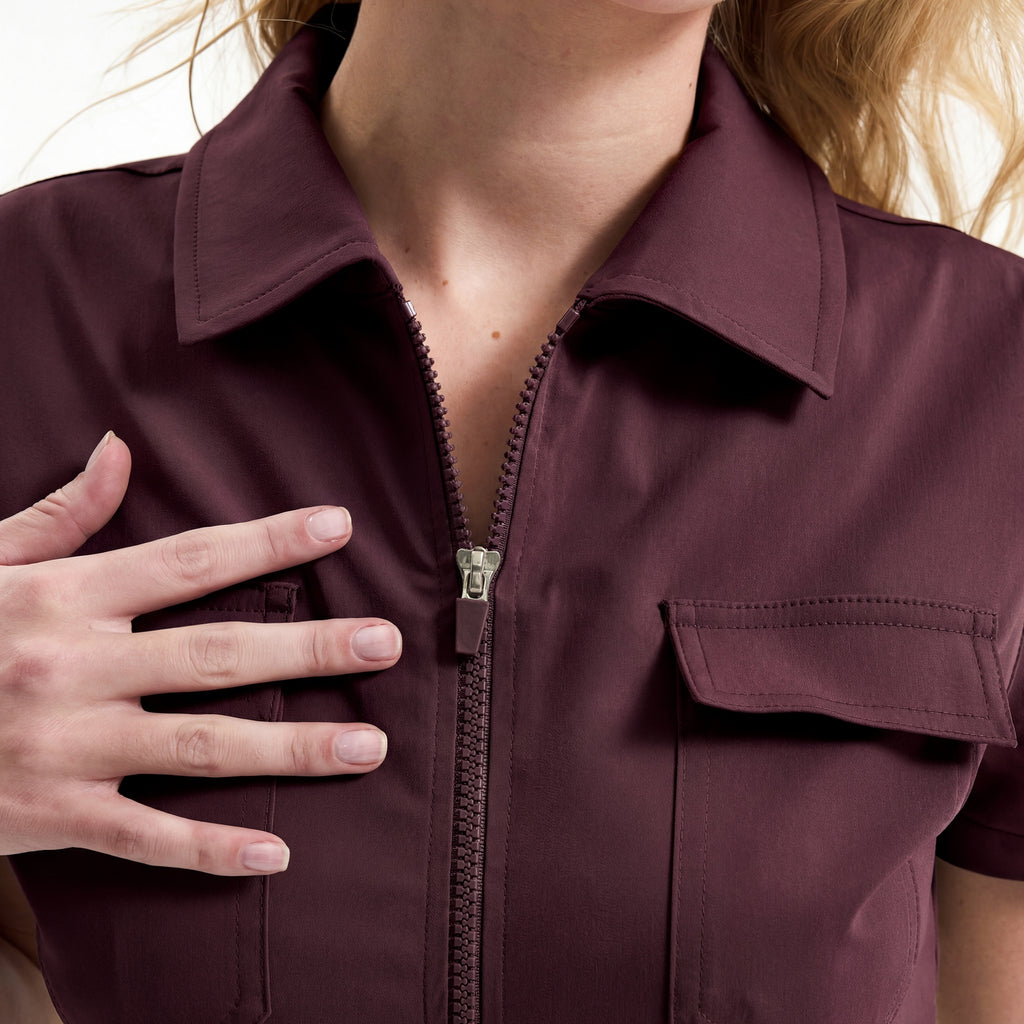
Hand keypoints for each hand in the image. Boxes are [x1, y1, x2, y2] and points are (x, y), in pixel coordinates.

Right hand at [0, 433, 399, 875]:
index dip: (268, 541)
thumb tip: (117, 451)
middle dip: (308, 647)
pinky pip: (143, 836)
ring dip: (291, 748)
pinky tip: (274, 852)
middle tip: (383, 643)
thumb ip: (60, 515)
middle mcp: (77, 668)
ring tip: (367, 746)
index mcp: (68, 598)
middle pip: (217, 653)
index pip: (190, 561)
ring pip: (201, 745)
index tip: (338, 528)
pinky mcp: (53, 814)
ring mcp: (69, 746)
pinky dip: (208, 848)